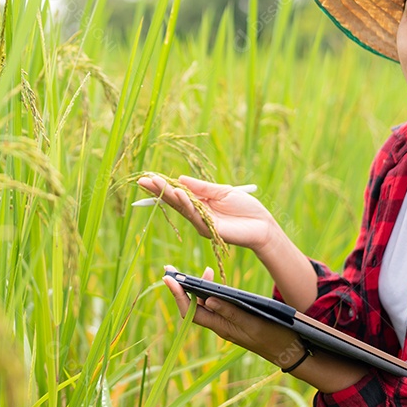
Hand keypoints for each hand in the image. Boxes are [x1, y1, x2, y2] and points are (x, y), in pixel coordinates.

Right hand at [136, 174, 280, 252]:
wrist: (263, 224)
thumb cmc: (245, 207)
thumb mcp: (222, 191)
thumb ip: (202, 187)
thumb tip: (181, 178)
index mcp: (200, 203)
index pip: (178, 194)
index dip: (164, 186)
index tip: (148, 177)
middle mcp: (198, 214)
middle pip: (174, 201)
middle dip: (159, 190)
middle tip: (143, 180)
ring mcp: (202, 223)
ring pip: (181, 208)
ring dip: (169, 195)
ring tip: (156, 183)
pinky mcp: (209, 229)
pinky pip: (194, 215)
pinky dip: (186, 203)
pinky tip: (178, 193)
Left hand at [162, 266, 303, 367]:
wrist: (289, 352)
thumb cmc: (274, 337)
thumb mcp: (254, 324)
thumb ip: (232, 312)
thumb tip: (208, 300)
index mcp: (222, 328)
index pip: (191, 312)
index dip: (179, 295)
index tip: (169, 278)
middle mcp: (220, 326)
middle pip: (193, 306)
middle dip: (181, 288)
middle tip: (171, 269)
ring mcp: (227, 324)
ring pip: (204, 305)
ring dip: (196, 288)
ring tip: (196, 271)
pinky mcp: (235, 321)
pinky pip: (216, 306)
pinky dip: (211, 292)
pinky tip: (213, 281)